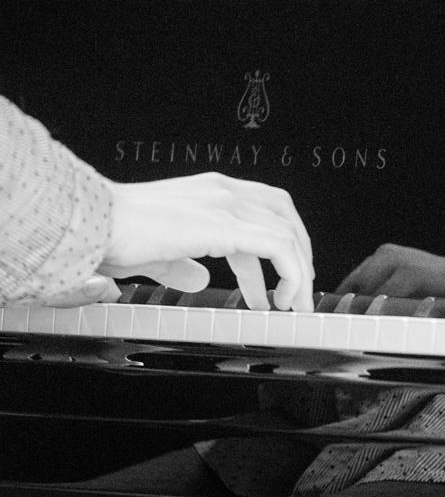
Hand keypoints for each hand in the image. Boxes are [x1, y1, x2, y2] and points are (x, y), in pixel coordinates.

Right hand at [101, 172, 314, 311]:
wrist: (94, 224)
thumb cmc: (113, 235)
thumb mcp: (157, 254)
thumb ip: (181, 265)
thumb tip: (199, 279)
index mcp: (210, 192)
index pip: (263, 211)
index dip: (279, 243)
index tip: (279, 278)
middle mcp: (223, 192)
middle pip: (284, 217)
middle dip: (298, 254)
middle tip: (296, 290)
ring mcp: (227, 204)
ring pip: (287, 233)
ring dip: (297, 272)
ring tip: (292, 304)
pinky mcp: (226, 225)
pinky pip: (278, 246)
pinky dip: (290, 272)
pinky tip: (281, 297)